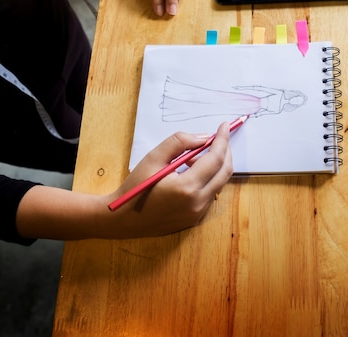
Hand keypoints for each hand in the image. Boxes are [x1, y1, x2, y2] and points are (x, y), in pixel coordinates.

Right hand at [15, 122, 231, 239]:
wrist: (122, 219)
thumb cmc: (135, 187)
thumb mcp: (153, 158)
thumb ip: (180, 143)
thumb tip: (204, 137)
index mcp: (187, 187)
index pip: (215, 159)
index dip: (222, 140)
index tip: (224, 126)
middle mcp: (198, 203)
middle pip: (224, 172)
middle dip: (225, 151)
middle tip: (219, 137)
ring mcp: (198, 213)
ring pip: (219, 183)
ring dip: (215, 166)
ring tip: (195, 156)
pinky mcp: (195, 219)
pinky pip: (210, 194)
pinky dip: (208, 179)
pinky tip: (191, 172)